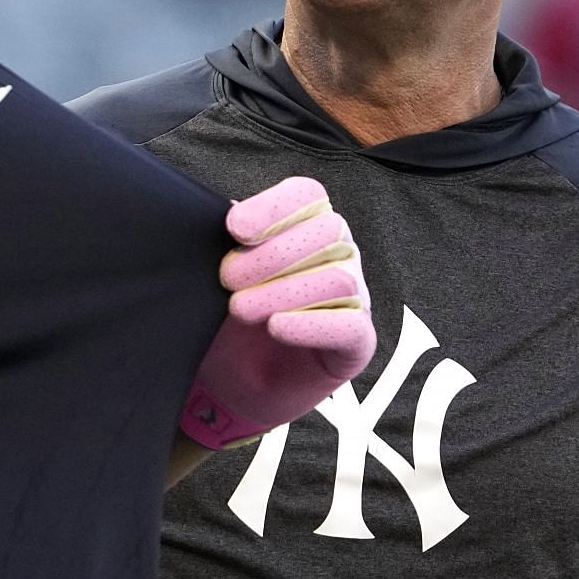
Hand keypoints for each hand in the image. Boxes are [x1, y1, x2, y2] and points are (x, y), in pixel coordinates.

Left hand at [180, 177, 375, 448]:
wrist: (232, 382)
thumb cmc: (230, 317)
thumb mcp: (220, 274)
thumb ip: (228, 241)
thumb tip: (231, 212)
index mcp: (308, 225)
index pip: (308, 195)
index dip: (274, 207)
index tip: (234, 228)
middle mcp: (339, 254)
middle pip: (327, 231)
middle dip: (271, 254)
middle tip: (227, 278)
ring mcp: (355, 297)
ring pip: (338, 278)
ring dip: (283, 291)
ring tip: (241, 308)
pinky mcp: (358, 343)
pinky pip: (349, 326)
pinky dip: (309, 324)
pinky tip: (276, 327)